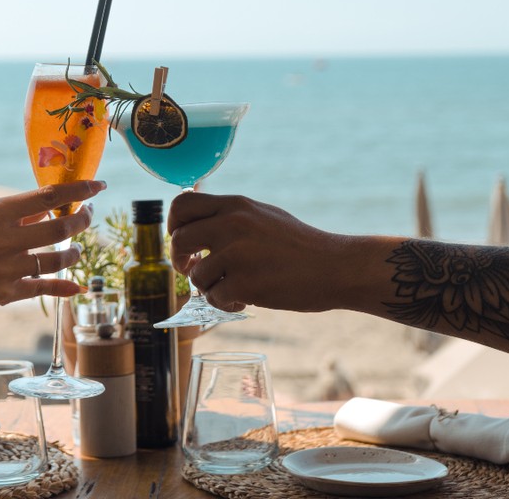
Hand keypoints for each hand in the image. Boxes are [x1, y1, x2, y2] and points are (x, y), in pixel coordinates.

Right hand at [0, 179, 104, 310]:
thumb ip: (22, 211)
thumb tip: (56, 206)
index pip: (50, 196)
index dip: (80, 190)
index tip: (99, 185)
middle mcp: (5, 240)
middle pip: (60, 229)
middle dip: (83, 220)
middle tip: (88, 214)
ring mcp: (7, 269)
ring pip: (58, 260)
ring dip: (75, 252)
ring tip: (77, 247)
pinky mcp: (7, 293)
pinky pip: (44, 289)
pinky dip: (64, 287)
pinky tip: (78, 285)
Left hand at [168, 191, 342, 313]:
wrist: (334, 266)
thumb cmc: (299, 245)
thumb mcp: (261, 216)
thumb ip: (229, 218)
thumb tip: (193, 227)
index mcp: (234, 205)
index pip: (181, 204)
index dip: (173, 224)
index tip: (185, 242)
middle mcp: (231, 223)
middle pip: (179, 239)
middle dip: (179, 260)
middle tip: (193, 270)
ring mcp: (237, 253)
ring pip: (195, 275)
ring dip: (208, 288)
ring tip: (231, 289)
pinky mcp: (245, 283)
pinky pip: (214, 298)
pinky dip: (224, 304)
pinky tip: (243, 301)